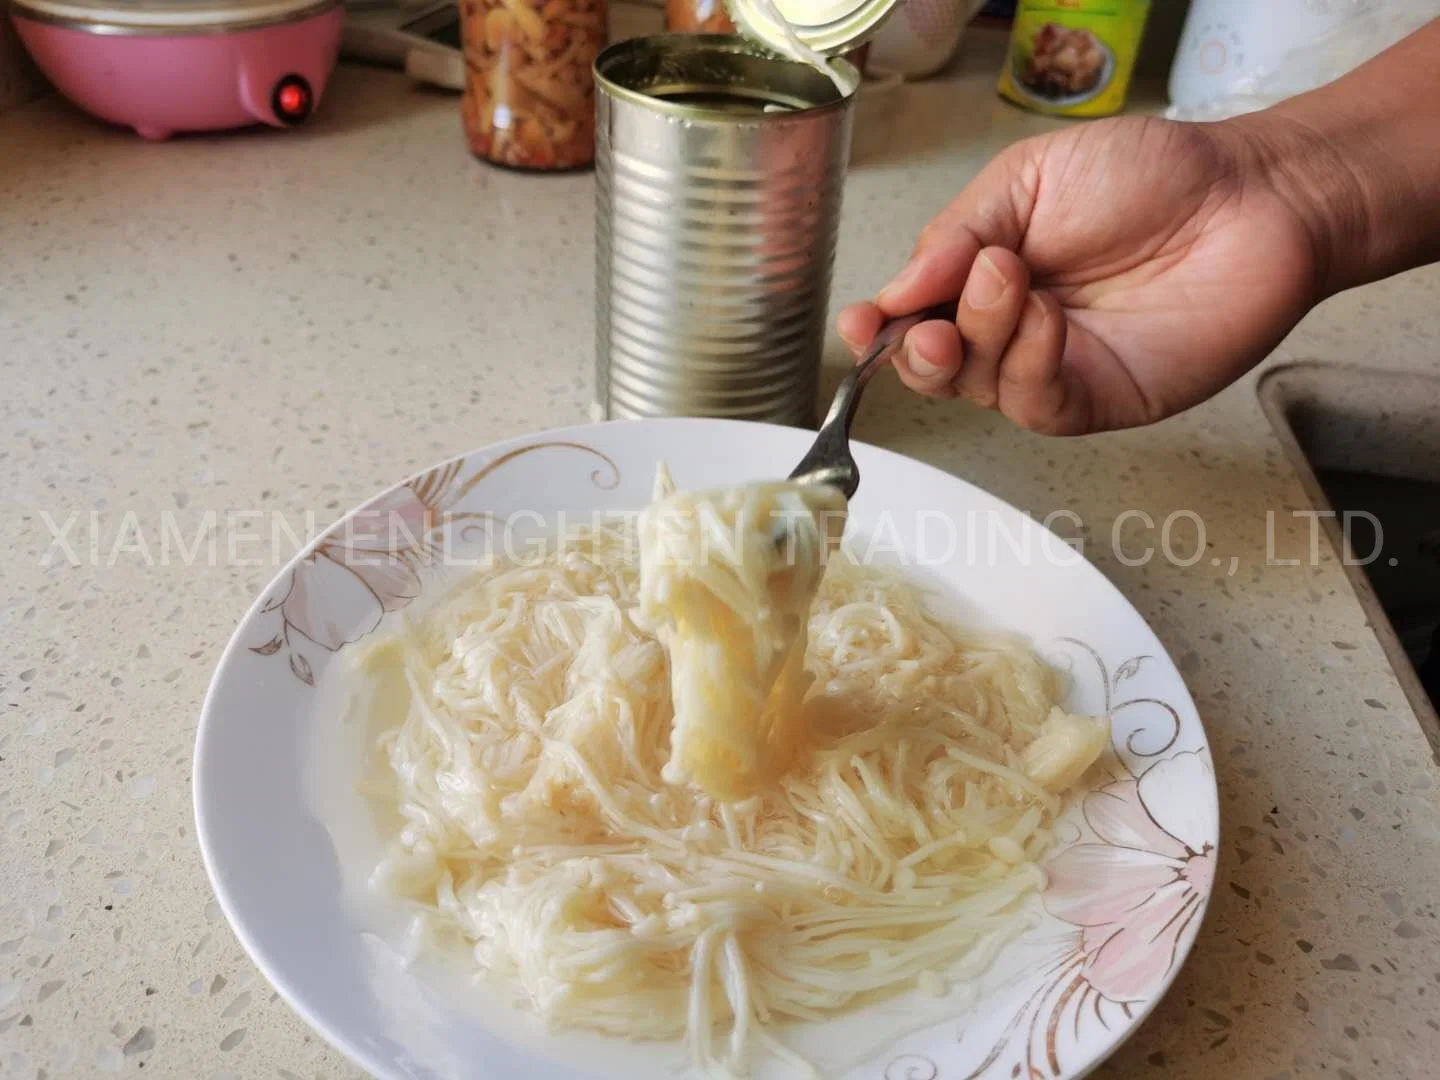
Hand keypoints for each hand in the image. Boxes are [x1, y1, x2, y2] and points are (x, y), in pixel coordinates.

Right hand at [837, 116, 1325, 434]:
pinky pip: (1036, 404)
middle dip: (914, 353)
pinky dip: (1027, 363)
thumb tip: (895, 289)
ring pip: (977, 388)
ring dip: (979, 337)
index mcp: (979, 277)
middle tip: (926, 323)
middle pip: (932, 370)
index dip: (877, 329)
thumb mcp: (1027, 178)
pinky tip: (1048, 317)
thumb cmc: (1152, 177)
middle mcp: (1008, 331)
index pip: (909, 320)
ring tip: (1011, 277)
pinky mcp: (1098, 398)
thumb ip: (954, 233)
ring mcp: (1051, 369)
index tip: (863, 321)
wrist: (1250, 196)